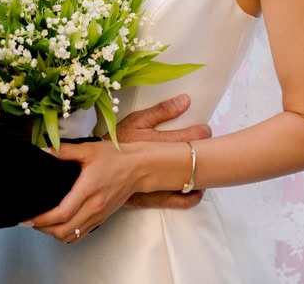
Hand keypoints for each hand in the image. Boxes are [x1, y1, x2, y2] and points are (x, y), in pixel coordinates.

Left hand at [23, 95, 211, 239]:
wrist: (139, 167)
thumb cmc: (116, 157)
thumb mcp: (89, 149)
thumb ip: (65, 151)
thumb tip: (44, 150)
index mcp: (88, 190)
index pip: (61, 214)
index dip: (42, 219)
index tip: (29, 216)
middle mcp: (93, 207)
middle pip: (63, 231)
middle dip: (43, 229)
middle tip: (31, 220)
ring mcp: (98, 215)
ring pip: (71, 236)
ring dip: (54, 233)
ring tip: (42, 223)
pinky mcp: (102, 218)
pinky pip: (81, 234)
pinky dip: (67, 235)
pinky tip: (60, 225)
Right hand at [113, 94, 210, 209]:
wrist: (95, 169)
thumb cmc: (117, 142)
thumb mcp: (137, 121)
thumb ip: (162, 111)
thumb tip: (186, 100)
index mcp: (159, 141)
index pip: (191, 137)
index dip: (203, 133)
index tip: (206, 131)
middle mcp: (161, 164)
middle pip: (194, 159)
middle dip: (204, 153)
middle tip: (209, 149)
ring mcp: (158, 183)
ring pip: (189, 181)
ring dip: (200, 175)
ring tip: (206, 169)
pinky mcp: (151, 199)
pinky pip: (176, 202)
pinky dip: (189, 197)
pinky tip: (196, 192)